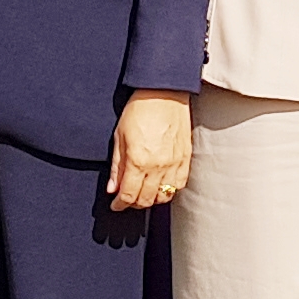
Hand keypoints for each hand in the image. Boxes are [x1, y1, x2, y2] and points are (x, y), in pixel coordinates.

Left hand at [107, 91, 191, 211]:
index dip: (120, 204)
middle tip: (128, 199)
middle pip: (146, 199)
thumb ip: (116, 166)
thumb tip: (113, 188)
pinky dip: (170, 190)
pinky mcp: (185, 158)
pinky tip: (162, 185)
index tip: (116, 205)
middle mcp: (157, 166)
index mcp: (138, 161)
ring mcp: (174, 164)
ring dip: (152, 199)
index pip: (129, 195)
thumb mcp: (119, 137)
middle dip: (134, 203)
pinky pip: (180, 184)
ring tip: (144, 193)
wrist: (163, 93)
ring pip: (164, 196)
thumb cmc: (139, 110)